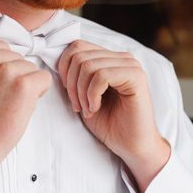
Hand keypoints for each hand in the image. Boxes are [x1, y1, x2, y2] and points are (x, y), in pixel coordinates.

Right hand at [0, 41, 51, 192]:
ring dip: (27, 87)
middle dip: (17, 78)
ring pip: (33, 69)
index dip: (6, 68)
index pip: (3, 48)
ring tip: (10, 106)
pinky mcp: (24, 84)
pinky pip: (44, 79)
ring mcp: (7, 70)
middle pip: (20, 59)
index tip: (0, 85)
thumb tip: (8, 63)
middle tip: (3, 101)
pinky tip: (22, 107)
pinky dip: (39, 93)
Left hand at [57, 40, 169, 192]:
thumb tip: (56, 61)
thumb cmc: (108, 123)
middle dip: (71, 83)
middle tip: (77, 106)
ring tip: (87, 109)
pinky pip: (102, 76)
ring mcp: (130, 65)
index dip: (64, 68)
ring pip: (88, 65)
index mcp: (109, 58)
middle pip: (79, 54)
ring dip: (81, 92)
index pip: (77, 46)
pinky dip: (92, 95)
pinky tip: (95, 108)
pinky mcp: (136, 77)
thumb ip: (75, 75)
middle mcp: (121, 57)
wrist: (130, 146)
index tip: (68, 93)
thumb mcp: (83, 95)